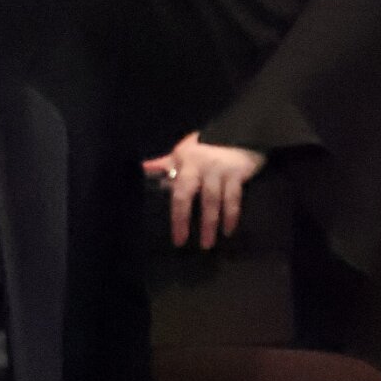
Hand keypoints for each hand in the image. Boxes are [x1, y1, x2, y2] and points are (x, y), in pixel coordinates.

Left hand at [144, 133, 264, 248]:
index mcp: (185, 163)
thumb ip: (164, 165)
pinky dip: (232, 215)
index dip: (178, 218)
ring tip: (209, 244)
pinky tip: (228, 230)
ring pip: (215, 200)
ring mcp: (220, 169)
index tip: (178, 240)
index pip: (179, 193)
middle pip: (196, 197)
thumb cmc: (203, 150)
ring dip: (212, 223)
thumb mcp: (182, 154)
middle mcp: (202, 166)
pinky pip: (234, 198)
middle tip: (193, 245)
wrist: (237, 134)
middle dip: (194, 222)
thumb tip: (142, 169)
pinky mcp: (238, 173)